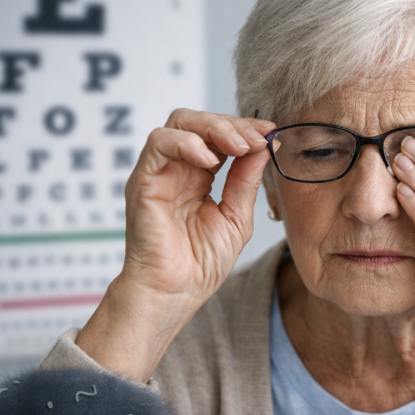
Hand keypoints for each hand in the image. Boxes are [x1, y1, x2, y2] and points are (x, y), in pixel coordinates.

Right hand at [76, 109, 275, 381]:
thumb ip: (246, 179)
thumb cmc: (201, 264)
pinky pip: (158, 144)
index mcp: (200, 175)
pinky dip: (185, 142)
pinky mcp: (143, 180)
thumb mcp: (236, 215)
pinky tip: (209, 158)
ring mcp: (159, 172)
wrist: (176, 293)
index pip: (219, 135)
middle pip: (199, 121)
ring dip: (213, 128)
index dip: (245, 129)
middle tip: (256, 138)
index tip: (271, 132)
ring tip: (239, 146)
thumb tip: (264, 144)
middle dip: (232, 124)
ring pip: (179, 123)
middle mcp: (178, 169)